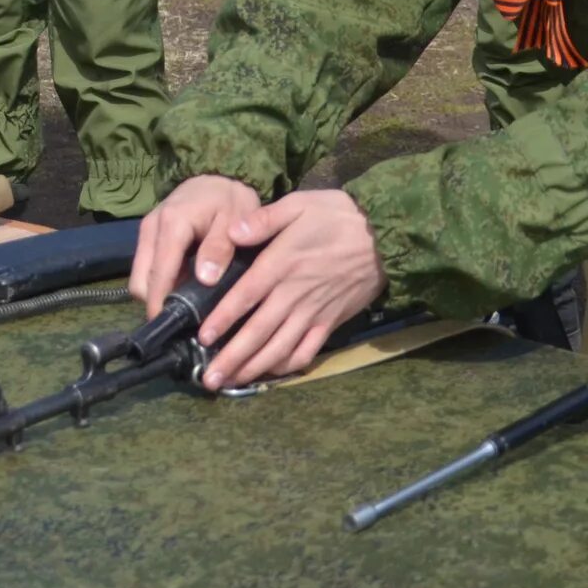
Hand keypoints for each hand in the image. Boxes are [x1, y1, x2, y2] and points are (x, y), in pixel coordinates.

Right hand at [130, 174, 265, 313]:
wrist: (217, 176)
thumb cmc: (230, 199)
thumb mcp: (235, 219)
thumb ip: (220, 248)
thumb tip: (205, 279)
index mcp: (172, 224)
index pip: (158, 274)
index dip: (161, 305)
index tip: (171, 330)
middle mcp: (151, 229)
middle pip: (141, 282)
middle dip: (157, 303)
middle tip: (183, 322)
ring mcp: (146, 233)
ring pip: (140, 278)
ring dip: (157, 294)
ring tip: (184, 309)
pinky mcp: (148, 237)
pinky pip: (146, 269)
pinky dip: (159, 283)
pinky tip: (181, 290)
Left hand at [188, 189, 386, 391]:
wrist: (384, 236)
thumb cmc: (337, 216)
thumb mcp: (299, 204)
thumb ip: (264, 218)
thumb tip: (230, 230)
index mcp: (282, 265)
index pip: (245, 297)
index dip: (223, 320)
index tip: (203, 338)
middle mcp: (295, 295)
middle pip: (258, 332)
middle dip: (232, 358)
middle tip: (209, 379)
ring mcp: (314, 312)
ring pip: (280, 348)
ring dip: (254, 368)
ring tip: (231, 383)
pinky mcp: (331, 322)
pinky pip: (307, 351)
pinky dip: (288, 366)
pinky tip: (271, 372)